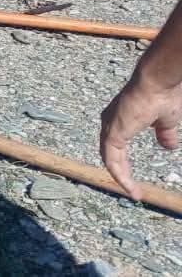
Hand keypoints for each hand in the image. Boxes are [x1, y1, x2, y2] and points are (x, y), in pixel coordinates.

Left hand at [101, 75, 181, 200]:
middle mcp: (110, 123)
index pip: (116, 147)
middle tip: (132, 190)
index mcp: (120, 120)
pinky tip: (128, 185)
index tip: (134, 180)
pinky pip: (111, 159)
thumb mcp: (166, 121)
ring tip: (133, 193)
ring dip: (121, 177)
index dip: (124, 164)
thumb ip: (164, 134)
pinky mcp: (113, 133)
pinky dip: (119, 174)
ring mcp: (109, 127)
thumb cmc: (162, 96)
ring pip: (110, 159)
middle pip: (110, 154)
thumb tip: (168, 146)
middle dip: (120, 173)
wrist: (158, 83)